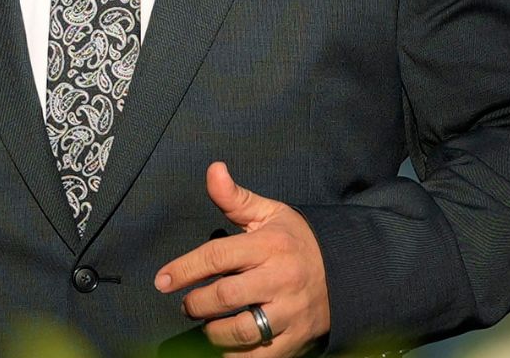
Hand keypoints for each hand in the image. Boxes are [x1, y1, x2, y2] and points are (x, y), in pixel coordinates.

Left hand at [154, 161, 330, 354]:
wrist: (346, 271)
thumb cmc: (296, 241)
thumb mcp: (270, 213)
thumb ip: (235, 198)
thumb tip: (213, 170)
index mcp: (270, 245)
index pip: (217, 256)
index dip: (184, 269)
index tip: (162, 281)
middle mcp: (280, 279)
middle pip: (225, 296)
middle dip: (196, 304)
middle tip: (187, 304)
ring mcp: (290, 312)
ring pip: (240, 331)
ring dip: (212, 332)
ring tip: (206, 324)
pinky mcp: (296, 339)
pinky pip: (258, 356)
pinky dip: (234, 355)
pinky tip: (224, 346)